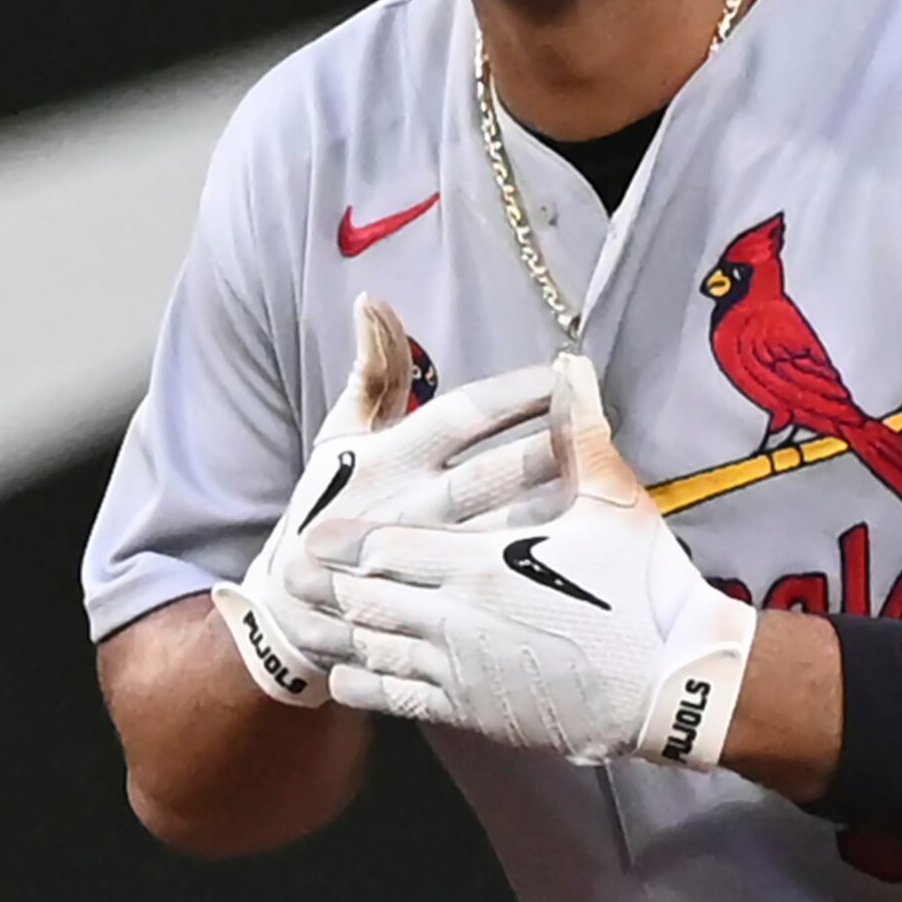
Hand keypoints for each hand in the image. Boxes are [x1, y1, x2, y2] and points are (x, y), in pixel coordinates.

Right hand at [213, 294, 562, 706]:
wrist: (294, 603)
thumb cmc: (327, 503)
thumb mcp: (339, 434)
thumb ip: (371, 367)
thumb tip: (372, 299)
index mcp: (393, 455)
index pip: (466, 415)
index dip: (517, 394)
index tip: (564, 375)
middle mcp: (412, 503)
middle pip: (497, 471)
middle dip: (553, 443)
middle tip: (603, 420)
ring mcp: (430, 556)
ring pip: (508, 526)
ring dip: (558, 500)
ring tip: (607, 472)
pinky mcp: (442, 597)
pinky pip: (504, 576)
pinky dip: (544, 556)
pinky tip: (586, 539)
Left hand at [312, 353, 758, 769]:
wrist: (672, 683)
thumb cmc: (646, 587)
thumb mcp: (614, 500)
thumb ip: (580, 434)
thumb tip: (570, 370)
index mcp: (481, 562)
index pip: (387, 546)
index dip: (350, 539)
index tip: (321, 532)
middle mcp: (457, 618)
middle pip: (365, 598)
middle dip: (327, 585)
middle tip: (290, 576)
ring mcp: (462, 671)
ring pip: (374, 649)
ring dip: (338, 632)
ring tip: (305, 620)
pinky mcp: (475, 713)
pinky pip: (399, 699)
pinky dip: (364, 684)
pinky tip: (348, 674)